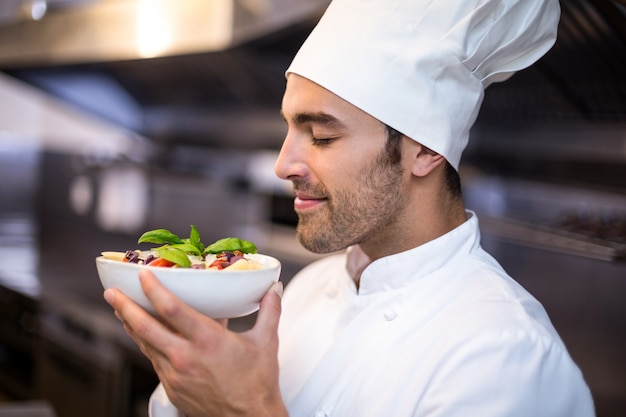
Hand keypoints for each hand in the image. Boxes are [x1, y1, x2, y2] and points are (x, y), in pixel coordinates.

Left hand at [104, 270, 287, 416]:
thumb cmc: (257, 385)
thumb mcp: (266, 342)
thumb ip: (270, 311)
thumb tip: (274, 289)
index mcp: (208, 341)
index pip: (172, 309)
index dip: (154, 289)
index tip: (143, 275)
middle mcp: (186, 357)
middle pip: (145, 327)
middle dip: (124, 307)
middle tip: (111, 293)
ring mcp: (176, 375)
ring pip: (145, 345)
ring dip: (130, 325)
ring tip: (121, 310)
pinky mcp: (173, 389)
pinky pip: (154, 361)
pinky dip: (146, 345)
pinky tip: (144, 338)